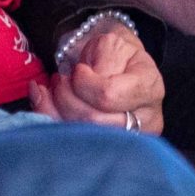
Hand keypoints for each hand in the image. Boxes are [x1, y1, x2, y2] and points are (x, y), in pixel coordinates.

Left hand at [28, 23, 164, 135]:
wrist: (117, 65)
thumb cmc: (115, 54)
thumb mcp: (111, 45)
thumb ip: (99, 62)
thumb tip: (80, 82)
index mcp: (150, 88)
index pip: (108, 95)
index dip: (84, 83)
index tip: (78, 69)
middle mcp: (146, 120)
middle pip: (93, 121)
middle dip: (66, 97)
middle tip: (60, 79)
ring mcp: (129, 140)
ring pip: (81, 135)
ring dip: (56, 109)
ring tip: (55, 89)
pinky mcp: (109, 150)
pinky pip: (72, 145)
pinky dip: (50, 120)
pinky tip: (44, 103)